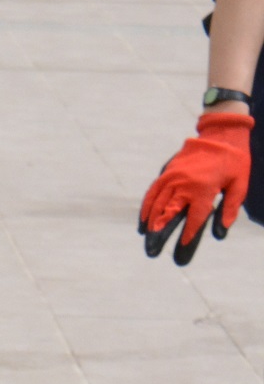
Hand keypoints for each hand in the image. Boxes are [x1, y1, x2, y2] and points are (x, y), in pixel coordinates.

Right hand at [140, 109, 253, 264]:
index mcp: (204, 189)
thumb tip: (221, 232)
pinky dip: (146, 207)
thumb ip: (230, 208)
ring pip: (157, 204)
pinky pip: (152, 192)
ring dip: (150, 223)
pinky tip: (143, 220)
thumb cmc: (234, 161)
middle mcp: (185, 184)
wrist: (221, 133)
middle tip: (152, 251)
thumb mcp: (240, 184)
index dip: (188, 235)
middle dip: (160, 233)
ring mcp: (172, 177)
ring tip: (146, 238)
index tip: (181, 248)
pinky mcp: (166, 172)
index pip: (194, 218)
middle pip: (168, 214)